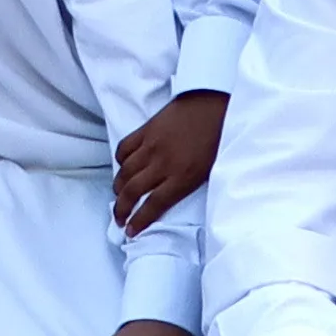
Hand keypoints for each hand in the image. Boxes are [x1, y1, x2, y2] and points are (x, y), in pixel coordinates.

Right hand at [113, 88, 227, 233]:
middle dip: (121, 209)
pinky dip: (120, 160)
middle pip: (132, 191)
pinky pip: (124, 148)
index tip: (130, 231)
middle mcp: (162, 164)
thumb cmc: (217, 140)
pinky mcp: (145, 130)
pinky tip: (123, 166)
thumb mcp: (210, 171)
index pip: (153, 205)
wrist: (214, 105)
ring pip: (124, 172)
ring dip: (118, 187)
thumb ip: (188, 187)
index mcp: (182, 177)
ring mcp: (151, 146)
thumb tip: (170, 200)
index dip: (138, 221)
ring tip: (119, 196)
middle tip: (119, 218)